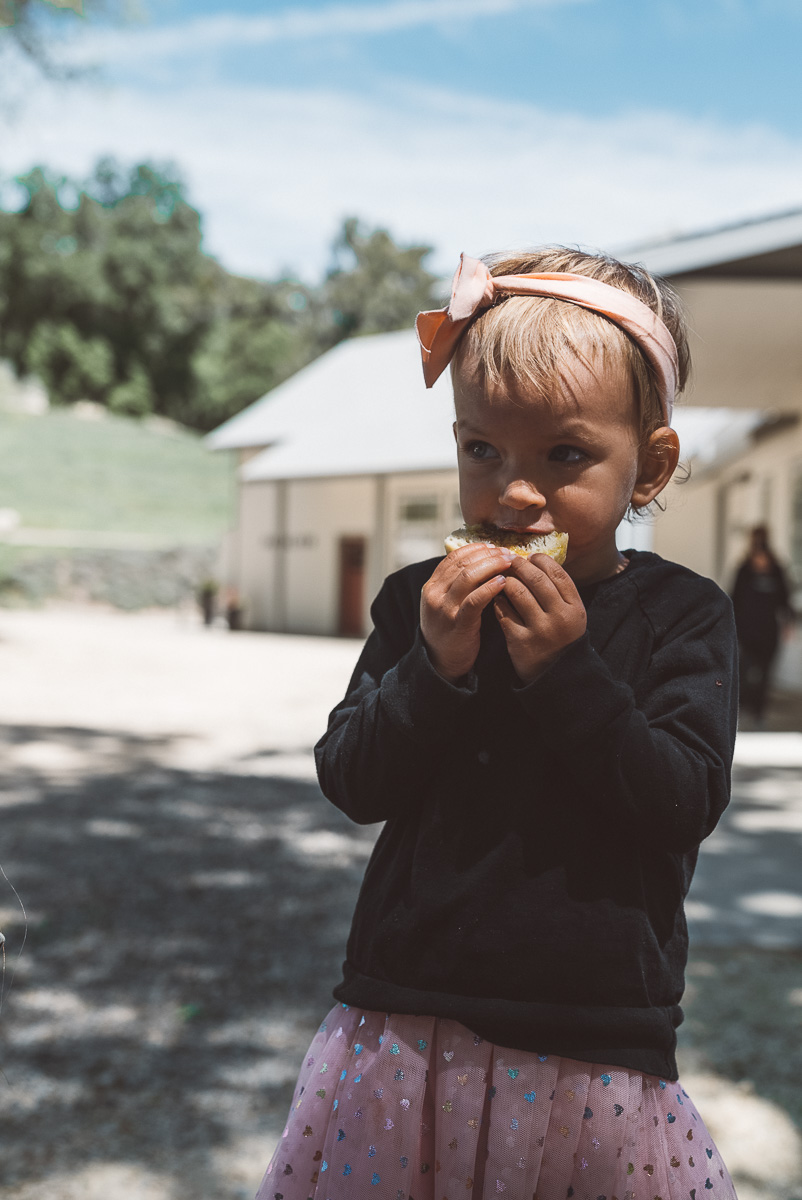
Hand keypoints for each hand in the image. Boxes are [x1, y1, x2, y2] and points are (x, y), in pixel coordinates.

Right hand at [421, 543, 513, 681]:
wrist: (440, 662)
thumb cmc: (450, 630)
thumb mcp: (445, 603)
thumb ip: (457, 585)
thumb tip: (483, 562)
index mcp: (431, 586)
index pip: (453, 557)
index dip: (475, 549)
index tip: (493, 547)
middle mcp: (434, 594)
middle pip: (463, 564)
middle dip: (488, 555)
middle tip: (507, 553)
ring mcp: (444, 609)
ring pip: (468, 577)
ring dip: (492, 566)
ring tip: (509, 563)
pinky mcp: (458, 623)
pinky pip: (475, 600)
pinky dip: (490, 587)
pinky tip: (503, 582)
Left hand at [493, 554, 586, 683]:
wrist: (555, 675)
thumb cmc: (561, 637)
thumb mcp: (570, 614)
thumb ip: (559, 590)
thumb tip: (537, 559)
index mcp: (575, 608)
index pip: (557, 573)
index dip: (541, 560)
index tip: (530, 556)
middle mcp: (560, 618)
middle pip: (536, 579)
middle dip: (519, 565)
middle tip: (510, 561)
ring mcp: (540, 630)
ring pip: (517, 592)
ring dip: (506, 581)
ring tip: (502, 579)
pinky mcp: (520, 641)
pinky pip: (503, 612)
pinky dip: (498, 601)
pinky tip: (497, 599)